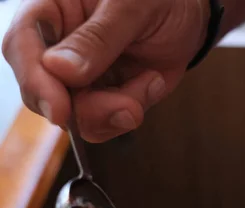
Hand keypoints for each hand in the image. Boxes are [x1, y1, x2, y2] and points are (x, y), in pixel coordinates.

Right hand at [2, 0, 208, 141]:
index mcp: (52, 9)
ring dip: (115, 112)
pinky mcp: (101, 100)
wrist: (189, 18)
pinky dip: (130, 113)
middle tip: (128, 106)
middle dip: (85, 109)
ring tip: (151, 83)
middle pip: (42, 93)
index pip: (21, 45)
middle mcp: (58, 47)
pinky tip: (151, 84)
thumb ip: (97, 38)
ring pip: (75, 117)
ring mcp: (78, 78)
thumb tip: (59, 69)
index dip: (34, 80)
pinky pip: (103, 124)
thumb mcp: (132, 7)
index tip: (61, 110)